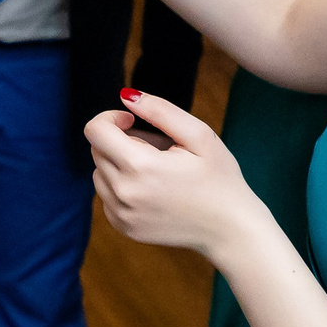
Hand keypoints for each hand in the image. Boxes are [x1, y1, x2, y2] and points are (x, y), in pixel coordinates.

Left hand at [86, 91, 267, 264]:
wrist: (230, 230)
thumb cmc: (219, 179)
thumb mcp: (199, 136)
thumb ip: (160, 110)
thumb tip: (126, 95)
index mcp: (140, 166)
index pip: (95, 131)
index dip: (111, 117)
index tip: (132, 121)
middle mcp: (123, 193)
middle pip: (97, 150)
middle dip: (121, 140)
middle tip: (157, 148)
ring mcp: (121, 214)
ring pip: (100, 172)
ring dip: (120, 164)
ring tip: (157, 170)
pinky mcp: (123, 227)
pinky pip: (106, 196)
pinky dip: (121, 186)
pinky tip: (153, 190)